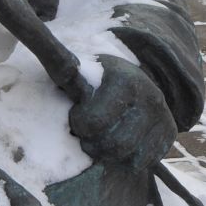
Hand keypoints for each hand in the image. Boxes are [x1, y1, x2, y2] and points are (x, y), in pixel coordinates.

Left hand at [69, 56, 174, 173]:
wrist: (131, 77)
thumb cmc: (96, 78)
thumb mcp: (82, 70)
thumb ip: (64, 69)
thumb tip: (36, 44)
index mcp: (125, 80)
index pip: (93, 122)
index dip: (80, 123)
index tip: (77, 114)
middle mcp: (150, 97)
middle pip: (113, 145)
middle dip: (93, 142)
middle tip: (88, 131)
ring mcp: (163, 116)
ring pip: (127, 156)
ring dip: (108, 153)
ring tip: (102, 138)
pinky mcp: (169, 133)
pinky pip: (142, 162)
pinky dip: (126, 161)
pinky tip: (120, 145)